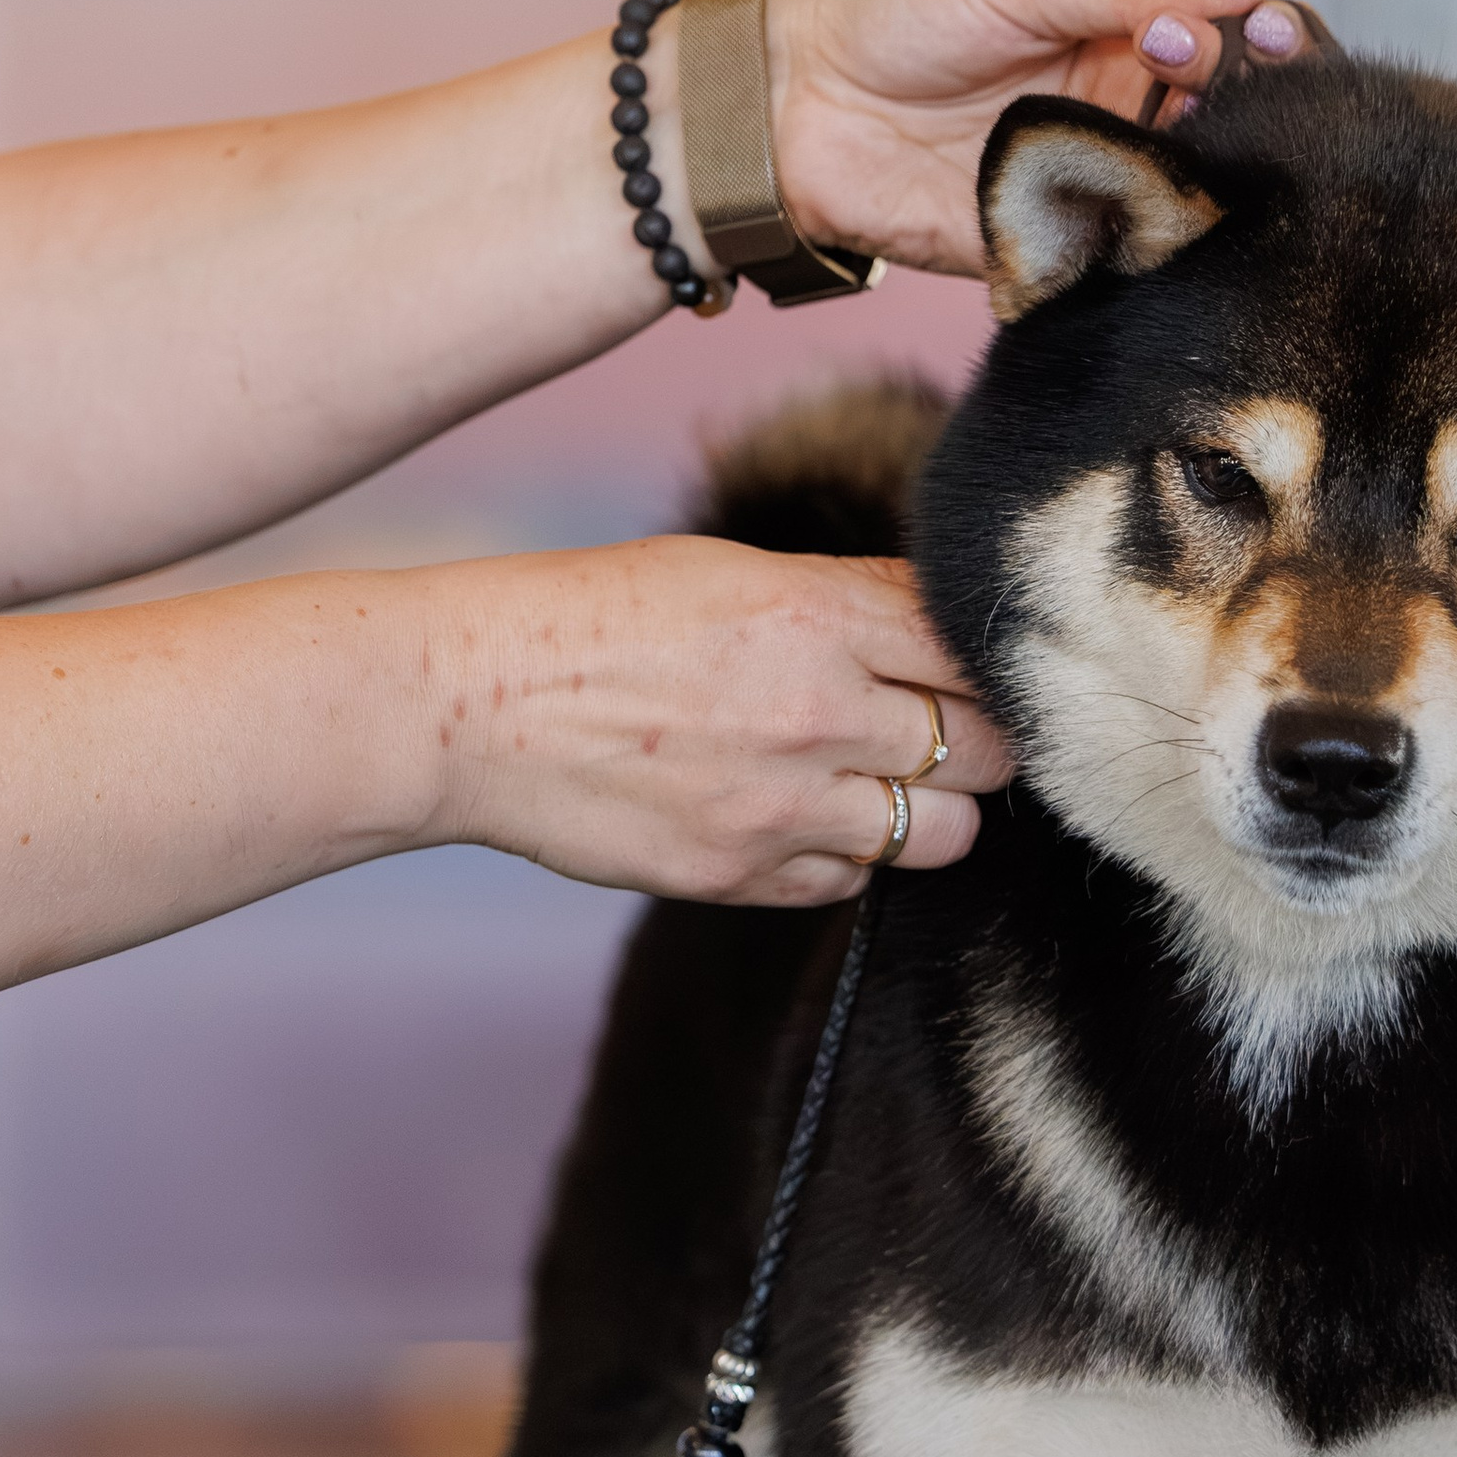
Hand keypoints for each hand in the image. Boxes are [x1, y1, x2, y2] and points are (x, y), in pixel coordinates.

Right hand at [413, 536, 1014, 905]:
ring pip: (945, 834)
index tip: (969, 670)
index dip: (985, 664)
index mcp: (817, 614)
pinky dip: (845, 859)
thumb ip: (847, 602)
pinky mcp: (742, 875)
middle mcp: (817, 712)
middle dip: (981, 742)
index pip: (974, 651)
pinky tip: (801, 819)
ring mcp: (783, 805)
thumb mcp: (727, 573)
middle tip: (944, 729)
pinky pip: (852, 883)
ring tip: (879, 781)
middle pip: (988, 751)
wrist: (468, 705)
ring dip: (930, 811)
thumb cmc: (590, 617)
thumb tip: (942, 630)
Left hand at [760, 0, 1316, 274]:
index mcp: (1119, 39)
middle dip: (1240, 109)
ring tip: (1183, 148)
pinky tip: (1157, 217)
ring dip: (1202, 179)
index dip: (1260, 42)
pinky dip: (1150, 245)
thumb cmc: (894, 15)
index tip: (1260, 34)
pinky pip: (1122, 258)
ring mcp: (1088, 187)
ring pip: (1184, 197)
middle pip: (1222, 125)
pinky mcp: (1053, 251)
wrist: (790, 103)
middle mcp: (1116, 115)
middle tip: (1203, 85)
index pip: (1225, 46)